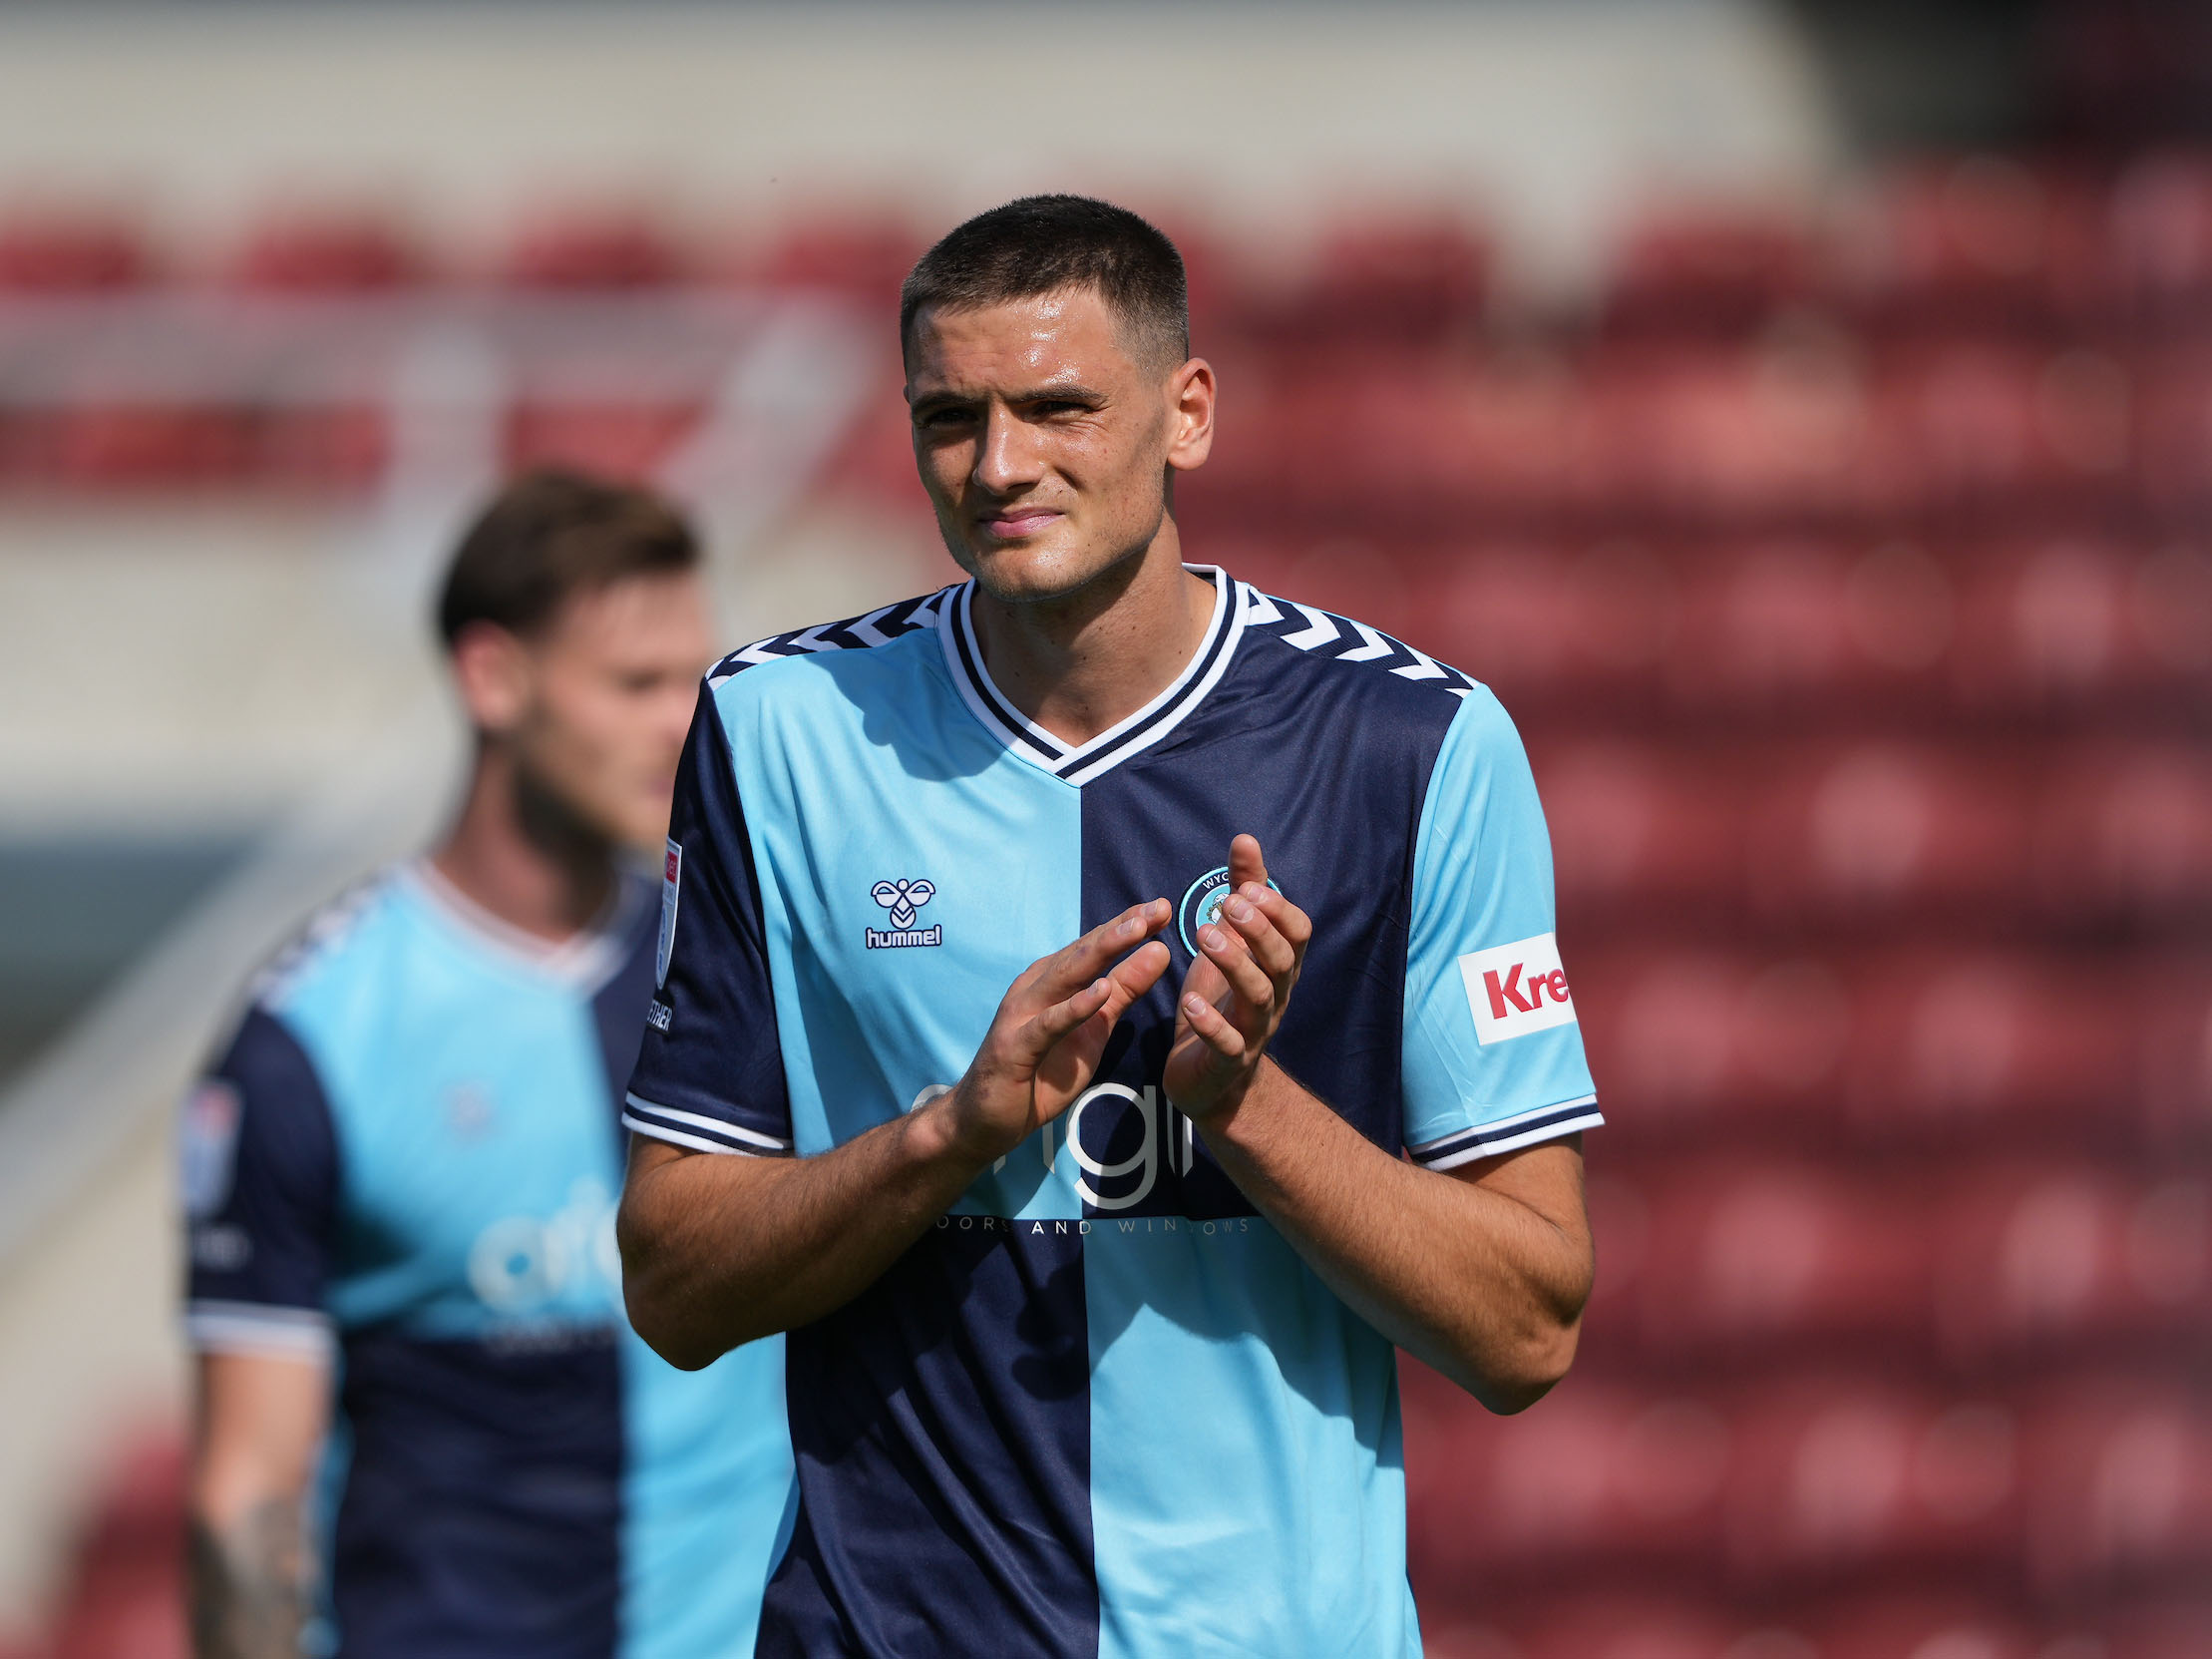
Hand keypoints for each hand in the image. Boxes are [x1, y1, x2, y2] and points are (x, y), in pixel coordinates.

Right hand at [930, 899, 1171, 1164]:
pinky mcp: (1015, 1047)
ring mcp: (1022, 1015)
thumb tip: (1159, 951)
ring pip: (1066, 977)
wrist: (986, 1118)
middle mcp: (1037, 988)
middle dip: (1121, 928)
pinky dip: (1074, 1007)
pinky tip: (1100, 993)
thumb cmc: (1041, 1069)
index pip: (1095, 945)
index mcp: (1054, 980)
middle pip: (1084, 953)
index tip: (1164, 907)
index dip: (1129, 924)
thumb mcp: (1095, 1029)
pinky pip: (1048, 1024)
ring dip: (1101, 952)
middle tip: (1157, 908)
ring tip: (1136, 932)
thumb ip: (1123, 991)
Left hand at [1164, 834, 1310, 1123]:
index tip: (1246, 888)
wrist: (1209, 1076)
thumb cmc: (1222, 997)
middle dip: (1259, 930)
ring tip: (1203, 937)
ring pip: (1259, 996)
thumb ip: (1241, 892)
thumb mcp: (1231, 940)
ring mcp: (1255, 1030)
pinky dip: (1211, 1022)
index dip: (1278, 909)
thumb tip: (1245, 838)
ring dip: (1234, 964)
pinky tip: (1189, 1001)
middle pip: (1282, 960)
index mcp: (1278, 966)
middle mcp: (1275, 996)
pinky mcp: (1228, 1060)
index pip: (1298, 933)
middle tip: (1226, 905)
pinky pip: (1229, 1044)